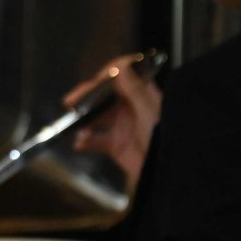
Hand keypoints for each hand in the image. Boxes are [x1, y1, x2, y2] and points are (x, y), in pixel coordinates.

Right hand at [68, 54, 160, 188]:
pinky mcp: (114, 144)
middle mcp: (129, 107)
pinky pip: (94, 139)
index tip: (96, 81)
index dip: (108, 74)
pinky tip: (82, 142)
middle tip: (72, 102)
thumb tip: (121, 67)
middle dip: (86, 97)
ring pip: (95, 116)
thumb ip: (135, 91)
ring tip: (78, 126)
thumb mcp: (151, 113)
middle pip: (103, 94)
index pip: (122, 75)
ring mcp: (121, 125)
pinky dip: (85, 140)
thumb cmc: (166, 139)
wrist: (169, 174)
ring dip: (84, 120)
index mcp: (142, 95)